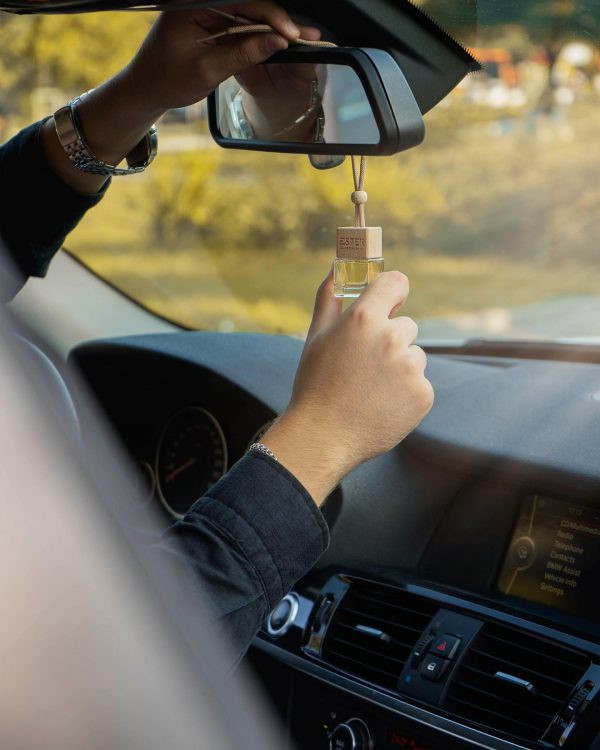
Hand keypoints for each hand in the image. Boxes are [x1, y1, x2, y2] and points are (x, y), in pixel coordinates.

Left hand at [42, 2, 309, 193]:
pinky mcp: (212, 22)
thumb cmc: (167, 80)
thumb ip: (243, 53)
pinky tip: (282, 41)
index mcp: (193, 4)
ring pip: (249, 14)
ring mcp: (207, 10)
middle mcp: (201, 2)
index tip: (292, 34)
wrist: (145, 89)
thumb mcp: (207, 70)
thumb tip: (276, 42)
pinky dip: (261, 35)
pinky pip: (242, 24)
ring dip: (274, 28)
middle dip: (279, 21)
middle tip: (307, 35)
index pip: (243, 2)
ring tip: (301, 39)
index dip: (272, 17)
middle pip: (250, 5)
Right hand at [262, 271, 433, 504]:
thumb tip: (335, 269)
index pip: (396, 282)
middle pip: (406, 325)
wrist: (322, 436)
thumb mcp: (316, 337)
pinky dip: (406, 393)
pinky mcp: (423, 394)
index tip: (390, 303)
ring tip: (371, 389)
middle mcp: (392, 338)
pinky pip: (420, 383)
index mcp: (364, 318)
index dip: (393, 292)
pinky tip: (382, 404)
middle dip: (389, 340)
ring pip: (414, 356)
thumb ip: (329, 298)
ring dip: (399, 368)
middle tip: (363, 366)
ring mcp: (410, 368)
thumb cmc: (314, 384)